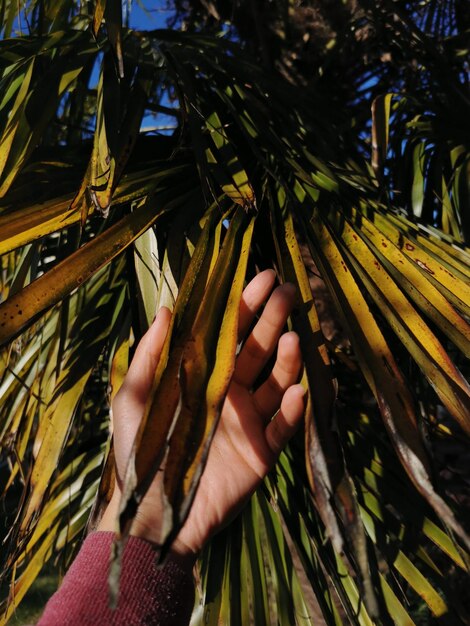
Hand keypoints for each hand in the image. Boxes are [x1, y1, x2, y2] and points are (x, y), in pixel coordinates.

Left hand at [98, 270, 304, 564]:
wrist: (153, 511)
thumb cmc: (138, 450)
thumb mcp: (134, 396)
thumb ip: (149, 353)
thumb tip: (166, 308)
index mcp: (204, 376)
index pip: (230, 332)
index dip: (247, 304)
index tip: (264, 276)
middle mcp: (231, 393)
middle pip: (258, 349)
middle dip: (274, 319)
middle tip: (290, 292)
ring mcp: (249, 421)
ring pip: (276, 382)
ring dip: (287, 360)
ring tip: (292, 337)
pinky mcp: (261, 452)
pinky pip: (283, 428)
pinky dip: (293, 411)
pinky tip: (297, 391)